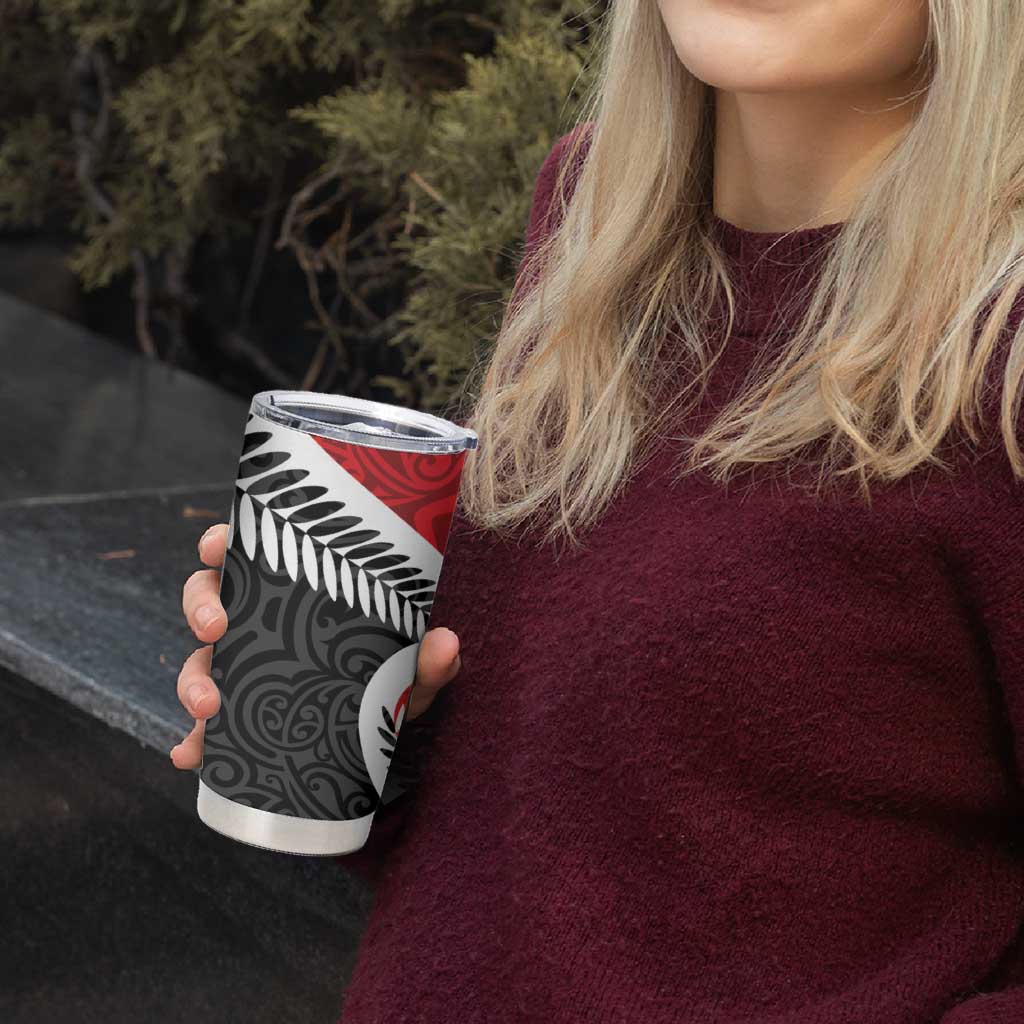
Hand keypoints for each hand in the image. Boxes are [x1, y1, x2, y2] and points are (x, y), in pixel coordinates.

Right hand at [169, 522, 461, 768]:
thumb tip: (447, 643)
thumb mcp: (410, 673)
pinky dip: (192, 742)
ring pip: (198, 661)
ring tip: (208, 707)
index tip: (217, 546)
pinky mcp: (238, 718)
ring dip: (192, 680)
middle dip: (201, 610)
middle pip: (207, 600)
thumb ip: (429, 661)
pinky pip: (203, 728)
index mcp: (290, 593)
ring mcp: (242, 670)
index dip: (220, 543)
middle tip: (216, 629)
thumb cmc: (390, 682)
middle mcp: (257, 625)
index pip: (246, 554)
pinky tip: (190, 756)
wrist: (381, 738)